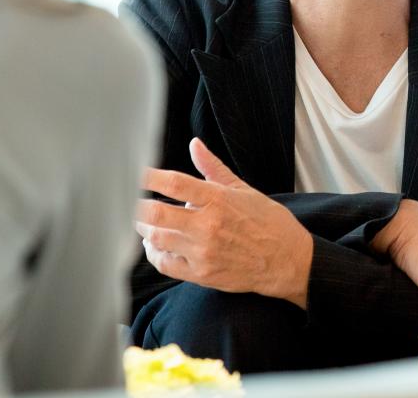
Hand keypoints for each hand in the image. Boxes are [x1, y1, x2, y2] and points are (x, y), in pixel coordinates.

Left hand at [135, 138, 313, 306]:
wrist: (287, 260)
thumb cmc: (268, 222)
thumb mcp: (243, 189)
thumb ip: (213, 168)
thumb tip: (194, 144)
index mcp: (219, 199)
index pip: (175, 183)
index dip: (150, 176)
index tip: (135, 172)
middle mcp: (208, 225)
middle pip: (157, 214)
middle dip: (136, 207)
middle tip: (130, 201)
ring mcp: (203, 252)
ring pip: (157, 239)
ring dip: (144, 229)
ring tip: (144, 222)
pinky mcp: (202, 274)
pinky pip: (165, 264)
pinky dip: (154, 252)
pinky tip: (156, 244)